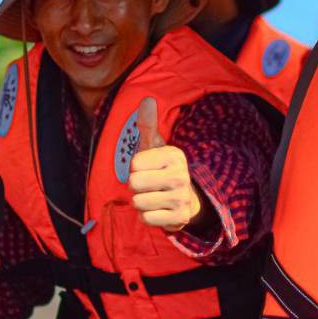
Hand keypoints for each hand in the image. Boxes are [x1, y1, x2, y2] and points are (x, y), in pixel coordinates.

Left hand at [128, 98, 201, 231]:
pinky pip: (146, 219)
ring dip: (140, 202)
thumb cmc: (161, 167)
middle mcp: (181, 175)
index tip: (148, 168)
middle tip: (148, 184)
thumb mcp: (154, 146)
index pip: (134, 164)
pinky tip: (158, 210)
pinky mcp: (180, 218)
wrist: (184, 198)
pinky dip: (147, 217)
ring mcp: (181, 198)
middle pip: (134, 183)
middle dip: (135, 186)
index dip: (135, 168)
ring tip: (153, 196)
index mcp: (173, 155)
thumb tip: (147, 99)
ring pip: (138, 202)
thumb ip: (147, 124)